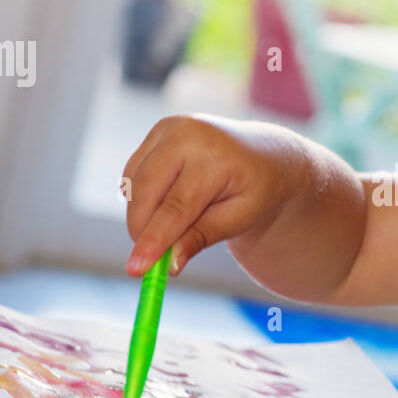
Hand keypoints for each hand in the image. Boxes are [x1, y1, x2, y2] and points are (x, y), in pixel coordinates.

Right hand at [121, 114, 297, 277]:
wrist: (264, 155)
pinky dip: (142, 196)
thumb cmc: (255, 190)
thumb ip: (201, 237)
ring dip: (142, 213)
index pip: (176, 206)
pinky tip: (168, 203)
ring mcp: (169, 127)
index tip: (136, 270)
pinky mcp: (158, 132)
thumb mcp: (239, 218)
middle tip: (147, 259)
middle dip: (141, 228)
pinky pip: (134, 172)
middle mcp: (187, 133)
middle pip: (145, 190)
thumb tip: (168, 264)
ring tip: (176, 225)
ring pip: (134, 182)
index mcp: (215, 156)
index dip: (153, 240)